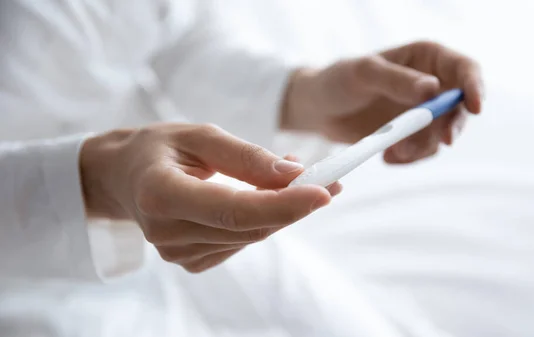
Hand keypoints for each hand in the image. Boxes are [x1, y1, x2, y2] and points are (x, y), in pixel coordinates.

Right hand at [79, 124, 336, 272]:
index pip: (232, 210)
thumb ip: (246, 156)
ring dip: (283, 209)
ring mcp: (177, 253)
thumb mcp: (200, 135)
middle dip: (295, 204)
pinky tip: (266, 197)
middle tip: (330, 178)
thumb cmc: (159, 149)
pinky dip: (263, 219)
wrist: (124, 177)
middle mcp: (166, 232)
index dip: (282, 204)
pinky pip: (241, 241)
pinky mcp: (191, 261)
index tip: (324, 191)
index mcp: (160, 195)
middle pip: (249, 227)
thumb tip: (294, 174)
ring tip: (298, 179)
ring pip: (251, 235)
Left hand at [282, 41, 483, 162]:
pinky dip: (410, 157)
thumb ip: (396, 80)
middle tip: (440, 142)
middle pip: (460, 107)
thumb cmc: (337, 81)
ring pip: (442, 134)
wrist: (318, 109)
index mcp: (426, 57)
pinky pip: (424, 150)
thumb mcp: (363, 74)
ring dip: (422, 147)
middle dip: (451, 127)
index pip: (464, 69)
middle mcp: (432, 83)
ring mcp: (423, 111)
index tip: (475, 108)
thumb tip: (433, 89)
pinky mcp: (411, 134)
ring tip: (392, 152)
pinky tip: (387, 157)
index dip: (475, 87)